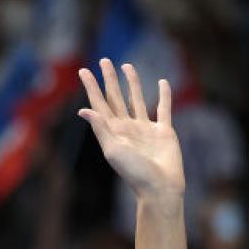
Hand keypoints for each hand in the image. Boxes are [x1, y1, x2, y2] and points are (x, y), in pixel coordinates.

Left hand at [78, 60, 183, 205]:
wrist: (161, 187)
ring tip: (127, 66)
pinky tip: (163, 83)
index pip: (99, 104)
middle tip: (104, 61)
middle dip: (109, 80)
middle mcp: (128, 128)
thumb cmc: (135, 173)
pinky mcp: (164, 132)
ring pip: (138, 99)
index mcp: (113, 132)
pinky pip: (164, 109)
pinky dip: (165, 96)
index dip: (91, 87)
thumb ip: (100, 129)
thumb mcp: (113, 151)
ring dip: (133, 83)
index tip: (84, 71)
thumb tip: (83, 110)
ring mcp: (146, 129)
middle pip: (116, 98)